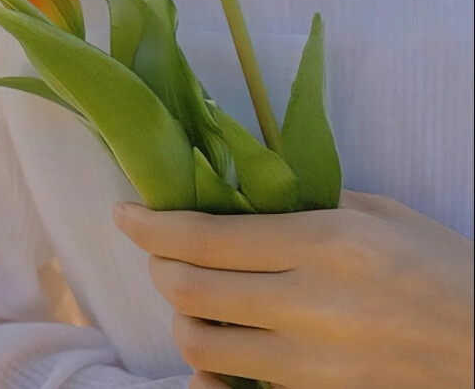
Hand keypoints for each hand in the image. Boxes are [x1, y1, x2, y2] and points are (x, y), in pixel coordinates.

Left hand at [113, 191, 473, 387]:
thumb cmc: (445, 271)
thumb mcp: (379, 215)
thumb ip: (303, 203)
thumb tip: (235, 195)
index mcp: (325, 244)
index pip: (205, 236)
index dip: (150, 225)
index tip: (123, 213)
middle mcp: (311, 305)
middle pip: (189, 291)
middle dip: (157, 266)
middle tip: (158, 249)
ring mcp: (314, 365)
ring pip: (201, 345)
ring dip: (179, 317)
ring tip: (190, 295)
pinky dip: (209, 373)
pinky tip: (207, 357)